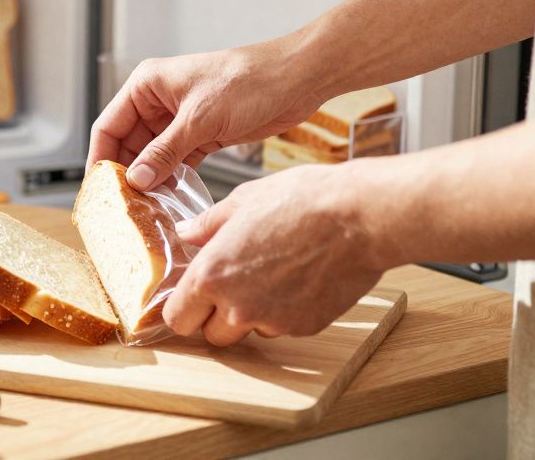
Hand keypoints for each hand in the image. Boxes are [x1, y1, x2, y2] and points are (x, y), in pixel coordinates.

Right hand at [88, 37, 325, 189]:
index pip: (109, 126)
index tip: (99, 191)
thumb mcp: (200, 119)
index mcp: (147, 85)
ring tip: (146, 209)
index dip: (101, 159)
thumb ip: (165, 151)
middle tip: (125, 208)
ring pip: (152, 156)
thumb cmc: (249, 81)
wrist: (296, 80)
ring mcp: (180, 120)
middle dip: (126, 175)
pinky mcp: (202, 135)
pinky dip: (172, 179)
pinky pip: (176, 162)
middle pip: (128, 145)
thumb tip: (136, 179)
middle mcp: (158, 102)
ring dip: (150, 180)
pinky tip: (170, 199)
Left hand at [162, 163, 386, 345]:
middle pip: (212, 335)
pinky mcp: (305, 327)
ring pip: (250, 331)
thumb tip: (186, 233)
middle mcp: (237, 306)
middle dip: (216, 317)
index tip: (191, 300)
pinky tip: (299, 278)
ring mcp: (273, 321)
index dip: (183, 309)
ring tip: (273, 274)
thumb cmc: (301, 200)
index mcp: (211, 275)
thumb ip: (207, 224)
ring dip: (253, 314)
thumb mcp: (243, 200)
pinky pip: (283, 327)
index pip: (177, 318)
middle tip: (233, 285)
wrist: (358, 216)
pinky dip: (286, 311)